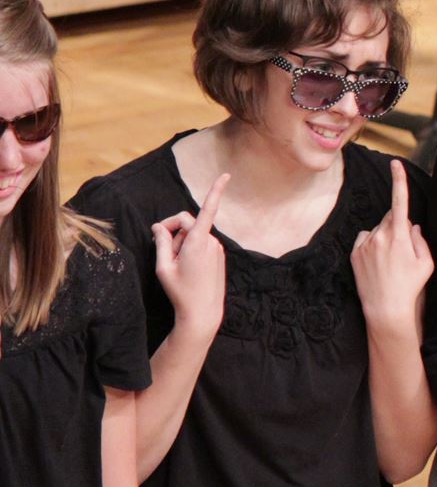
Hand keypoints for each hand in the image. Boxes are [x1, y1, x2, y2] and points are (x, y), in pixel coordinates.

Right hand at [152, 173, 227, 330]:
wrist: (202, 312)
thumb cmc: (180, 291)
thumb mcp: (163, 266)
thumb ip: (161, 242)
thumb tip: (159, 225)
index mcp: (197, 242)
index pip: (206, 210)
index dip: (215, 191)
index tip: (226, 175)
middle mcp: (210, 241)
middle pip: (186, 221)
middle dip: (171, 228)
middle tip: (160, 245)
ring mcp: (216, 248)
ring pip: (192, 233)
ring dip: (180, 241)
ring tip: (175, 263)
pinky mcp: (217, 254)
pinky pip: (199, 242)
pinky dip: (189, 247)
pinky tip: (185, 265)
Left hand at [351, 160, 433, 333]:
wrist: (386, 308)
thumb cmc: (411, 286)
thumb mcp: (427, 263)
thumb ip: (420, 240)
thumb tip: (412, 226)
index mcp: (400, 235)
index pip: (400, 202)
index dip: (399, 181)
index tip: (396, 163)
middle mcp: (379, 236)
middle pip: (390, 218)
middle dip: (397, 225)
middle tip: (404, 250)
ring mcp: (365, 244)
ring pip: (377, 229)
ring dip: (384, 237)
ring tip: (390, 261)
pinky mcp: (354, 253)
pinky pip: (364, 239)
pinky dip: (371, 245)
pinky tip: (377, 262)